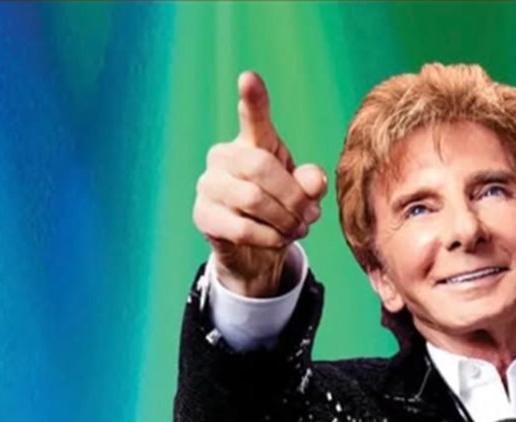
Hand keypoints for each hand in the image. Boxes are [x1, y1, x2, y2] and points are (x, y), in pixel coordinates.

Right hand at [192, 71, 328, 296]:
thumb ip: (311, 183)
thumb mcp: (303, 193)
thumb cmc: (280, 208)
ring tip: (298, 229)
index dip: (252, 99)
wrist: (257, 248)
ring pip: (252, 198)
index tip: (249, 78)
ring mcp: (209, 185)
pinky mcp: (203, 215)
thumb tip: (313, 181)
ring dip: (284, 219)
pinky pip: (242, 227)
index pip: (253, 118)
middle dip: (293, 196)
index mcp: (253, 143)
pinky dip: (270, 237)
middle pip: (261, 167)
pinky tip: (279, 238)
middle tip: (310, 215)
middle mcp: (224, 157)